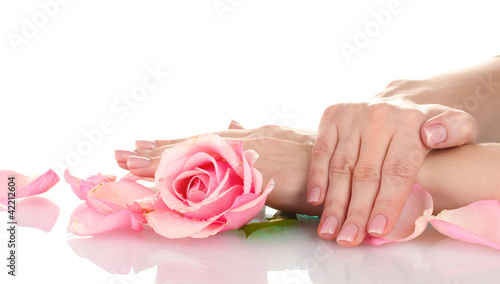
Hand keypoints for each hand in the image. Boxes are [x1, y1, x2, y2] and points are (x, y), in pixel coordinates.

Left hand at [115, 122, 322, 215]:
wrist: (342, 164)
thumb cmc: (314, 161)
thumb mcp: (280, 143)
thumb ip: (251, 135)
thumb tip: (232, 119)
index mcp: (247, 138)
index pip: (202, 139)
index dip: (172, 142)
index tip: (144, 144)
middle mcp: (240, 142)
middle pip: (190, 145)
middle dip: (154, 150)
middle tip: (121, 154)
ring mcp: (243, 155)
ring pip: (192, 156)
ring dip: (157, 160)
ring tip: (126, 162)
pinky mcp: (249, 171)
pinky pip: (208, 174)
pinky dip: (182, 176)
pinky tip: (159, 179)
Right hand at [307, 81, 477, 246]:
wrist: (399, 101)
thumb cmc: (427, 127)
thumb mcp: (458, 126)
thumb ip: (455, 131)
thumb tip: (432, 136)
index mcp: (411, 123)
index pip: (397, 170)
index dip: (387, 202)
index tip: (377, 230)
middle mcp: (379, 117)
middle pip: (366, 173)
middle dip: (356, 211)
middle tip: (348, 239)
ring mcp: (353, 115)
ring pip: (341, 166)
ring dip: (334, 202)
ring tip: (329, 230)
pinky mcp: (333, 115)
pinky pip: (321, 150)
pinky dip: (317, 176)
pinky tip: (316, 200)